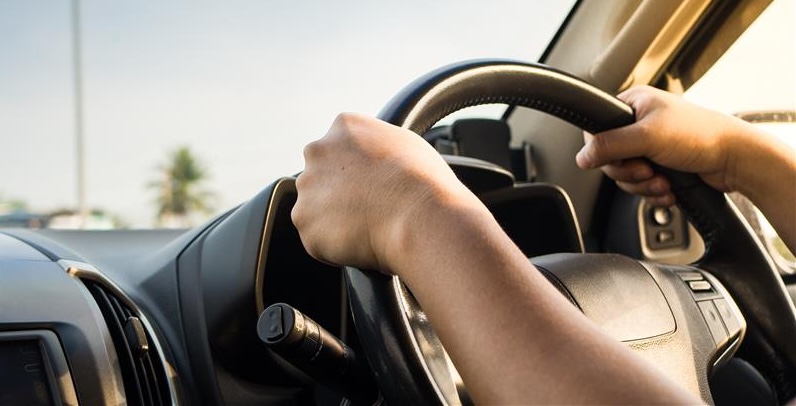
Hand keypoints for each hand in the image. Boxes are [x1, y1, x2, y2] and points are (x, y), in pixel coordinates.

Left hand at [292, 113, 472, 271]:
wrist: (418, 216)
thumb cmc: (424, 182)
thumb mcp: (407, 145)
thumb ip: (380, 147)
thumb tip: (380, 160)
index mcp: (344, 127)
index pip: (339, 149)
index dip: (356, 172)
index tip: (372, 186)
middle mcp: (318, 151)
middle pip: (320, 177)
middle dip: (337, 194)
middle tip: (368, 210)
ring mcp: (308, 187)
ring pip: (316, 209)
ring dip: (334, 221)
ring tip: (368, 228)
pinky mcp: (304, 222)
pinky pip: (316, 239)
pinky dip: (334, 247)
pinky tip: (360, 242)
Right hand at [576, 85, 744, 205]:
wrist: (736, 159)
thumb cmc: (700, 135)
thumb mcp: (647, 136)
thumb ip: (609, 145)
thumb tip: (581, 157)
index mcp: (633, 104)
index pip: (596, 130)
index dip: (602, 151)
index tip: (619, 159)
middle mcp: (638, 123)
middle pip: (609, 158)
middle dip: (628, 172)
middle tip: (646, 169)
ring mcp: (650, 147)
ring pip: (625, 176)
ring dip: (643, 185)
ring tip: (662, 181)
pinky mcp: (660, 167)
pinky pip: (640, 186)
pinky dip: (653, 192)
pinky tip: (668, 189)